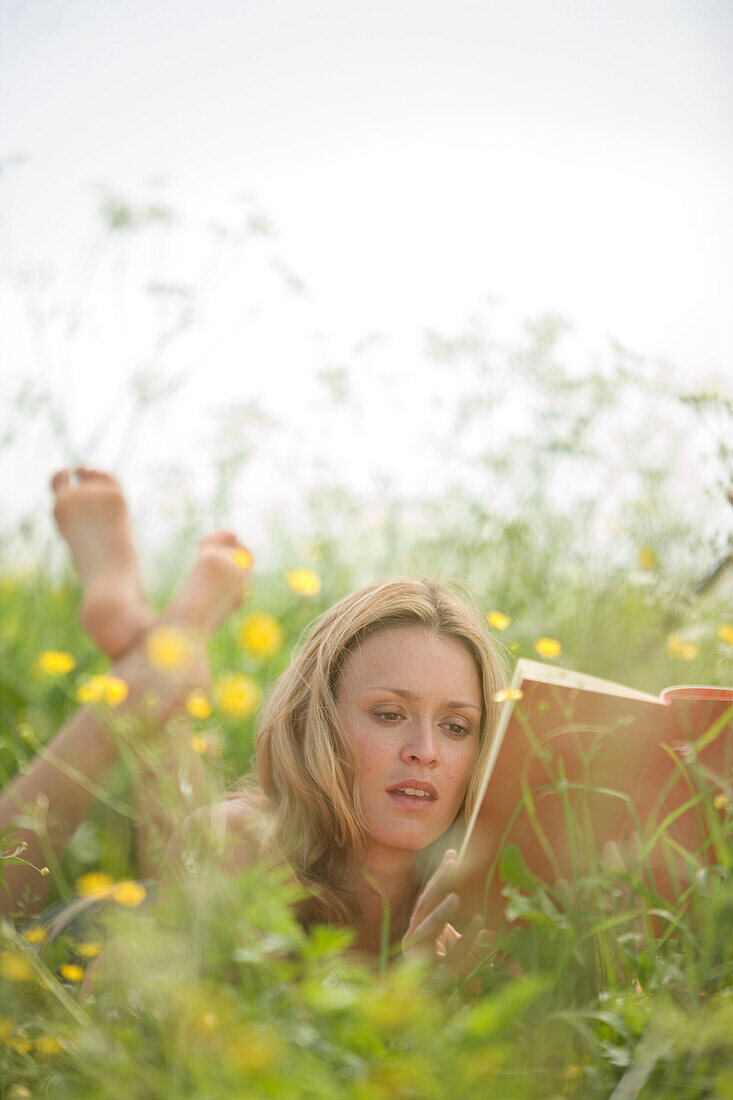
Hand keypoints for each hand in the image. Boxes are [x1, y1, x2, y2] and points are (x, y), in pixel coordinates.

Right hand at [402, 848, 493, 992]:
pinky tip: (479, 925)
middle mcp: (413, 939)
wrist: (426, 1008)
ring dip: (439, 913)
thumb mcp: (449, 940)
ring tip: (454, 897)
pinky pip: (448, 956)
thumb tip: (473, 896)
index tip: (453, 854)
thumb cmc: (442, 968)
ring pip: (425, 930)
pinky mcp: (431, 977)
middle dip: (438, 885)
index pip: (427, 896)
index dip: (439, 876)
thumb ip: (455, 920)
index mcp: (417, 928)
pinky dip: (465, 941)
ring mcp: (418, 958)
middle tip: (453, 864)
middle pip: (424, 906)